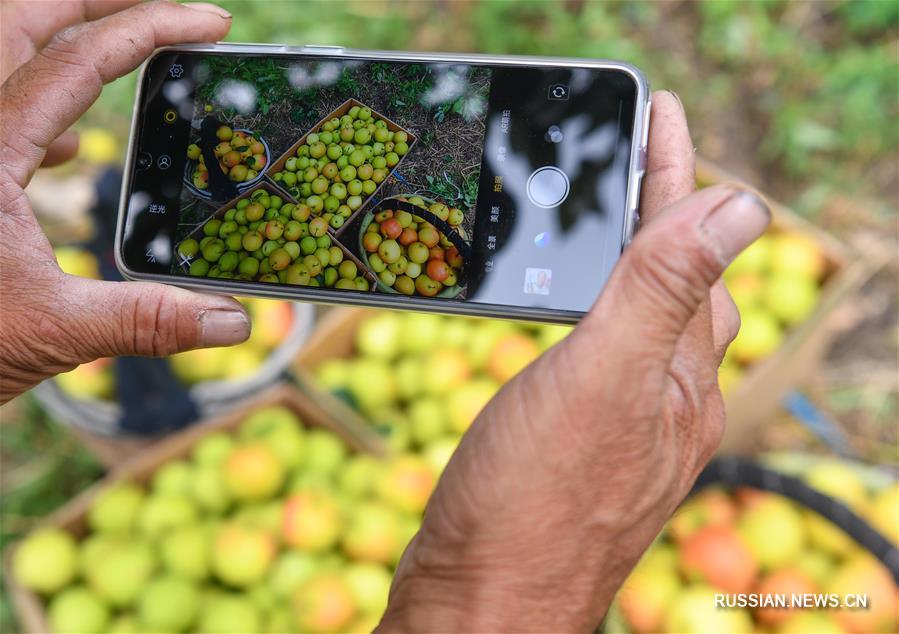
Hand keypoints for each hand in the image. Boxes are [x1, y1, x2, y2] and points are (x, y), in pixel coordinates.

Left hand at [0, 1, 247, 403]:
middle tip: (165, 10)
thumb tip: (231, 321)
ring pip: (6, 58)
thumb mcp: (53, 330)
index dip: (151, 28)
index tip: (211, 24)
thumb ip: (148, 320)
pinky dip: (45, 104)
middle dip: (96, 1)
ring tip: (126, 49)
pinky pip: (4, 112)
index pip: (79, 60)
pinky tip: (71, 146)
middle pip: (21, 20)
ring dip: (67, 42)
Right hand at [378, 92, 770, 631]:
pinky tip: (575, 309)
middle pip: (680, 280)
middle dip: (665, 207)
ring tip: (613, 211)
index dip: (675, 172)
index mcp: (681, 377)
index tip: (659, 110)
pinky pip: (605, 354)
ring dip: (635, 257)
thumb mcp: (606, 381)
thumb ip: (665, 293)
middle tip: (637, 150)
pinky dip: (598, 309)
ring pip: (644, 318)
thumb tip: (741, 208)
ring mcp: (623, 425)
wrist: (482, 600)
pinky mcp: (579, 443)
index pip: (689, 248)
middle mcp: (665, 400)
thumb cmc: (536, 501)